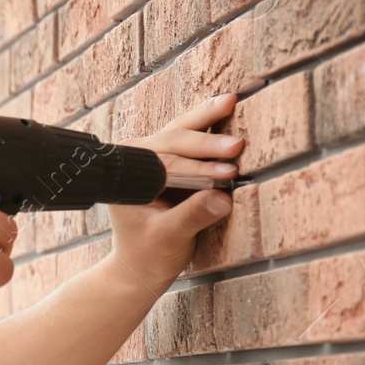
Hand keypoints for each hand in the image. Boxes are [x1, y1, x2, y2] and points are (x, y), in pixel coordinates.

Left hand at [107, 92, 243, 289]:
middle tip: (237, 145)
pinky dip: (211, 128)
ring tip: (230, 100)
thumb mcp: (169, 238)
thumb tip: (221, 200)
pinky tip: (228, 108)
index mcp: (127, 177)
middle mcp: (137, 161)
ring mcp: (155, 159)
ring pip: (181, 132)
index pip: (164, 164)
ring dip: (208, 119)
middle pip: (172, 140)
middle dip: (206, 140)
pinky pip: (192, 141)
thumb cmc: (149, 253)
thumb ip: (191, 217)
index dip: (197, 167)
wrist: (142, 264)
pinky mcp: (174, 162)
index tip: (227, 174)